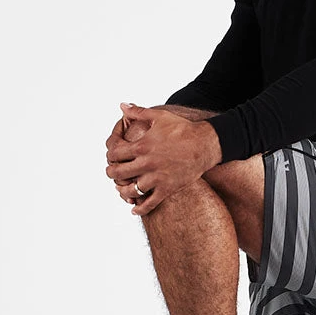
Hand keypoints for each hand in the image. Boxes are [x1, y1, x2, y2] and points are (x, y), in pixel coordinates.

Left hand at [105, 103, 221, 215]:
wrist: (206, 144)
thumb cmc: (183, 129)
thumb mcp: (160, 116)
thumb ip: (138, 112)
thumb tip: (122, 105)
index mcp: (142, 146)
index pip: (114, 154)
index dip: (109, 156)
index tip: (112, 157)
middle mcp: (147, 163)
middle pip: (118, 173)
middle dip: (111, 173)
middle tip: (113, 172)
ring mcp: (157, 178)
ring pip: (131, 190)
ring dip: (122, 191)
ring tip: (122, 189)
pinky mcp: (168, 188)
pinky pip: (150, 203)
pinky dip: (140, 209)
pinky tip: (134, 209)